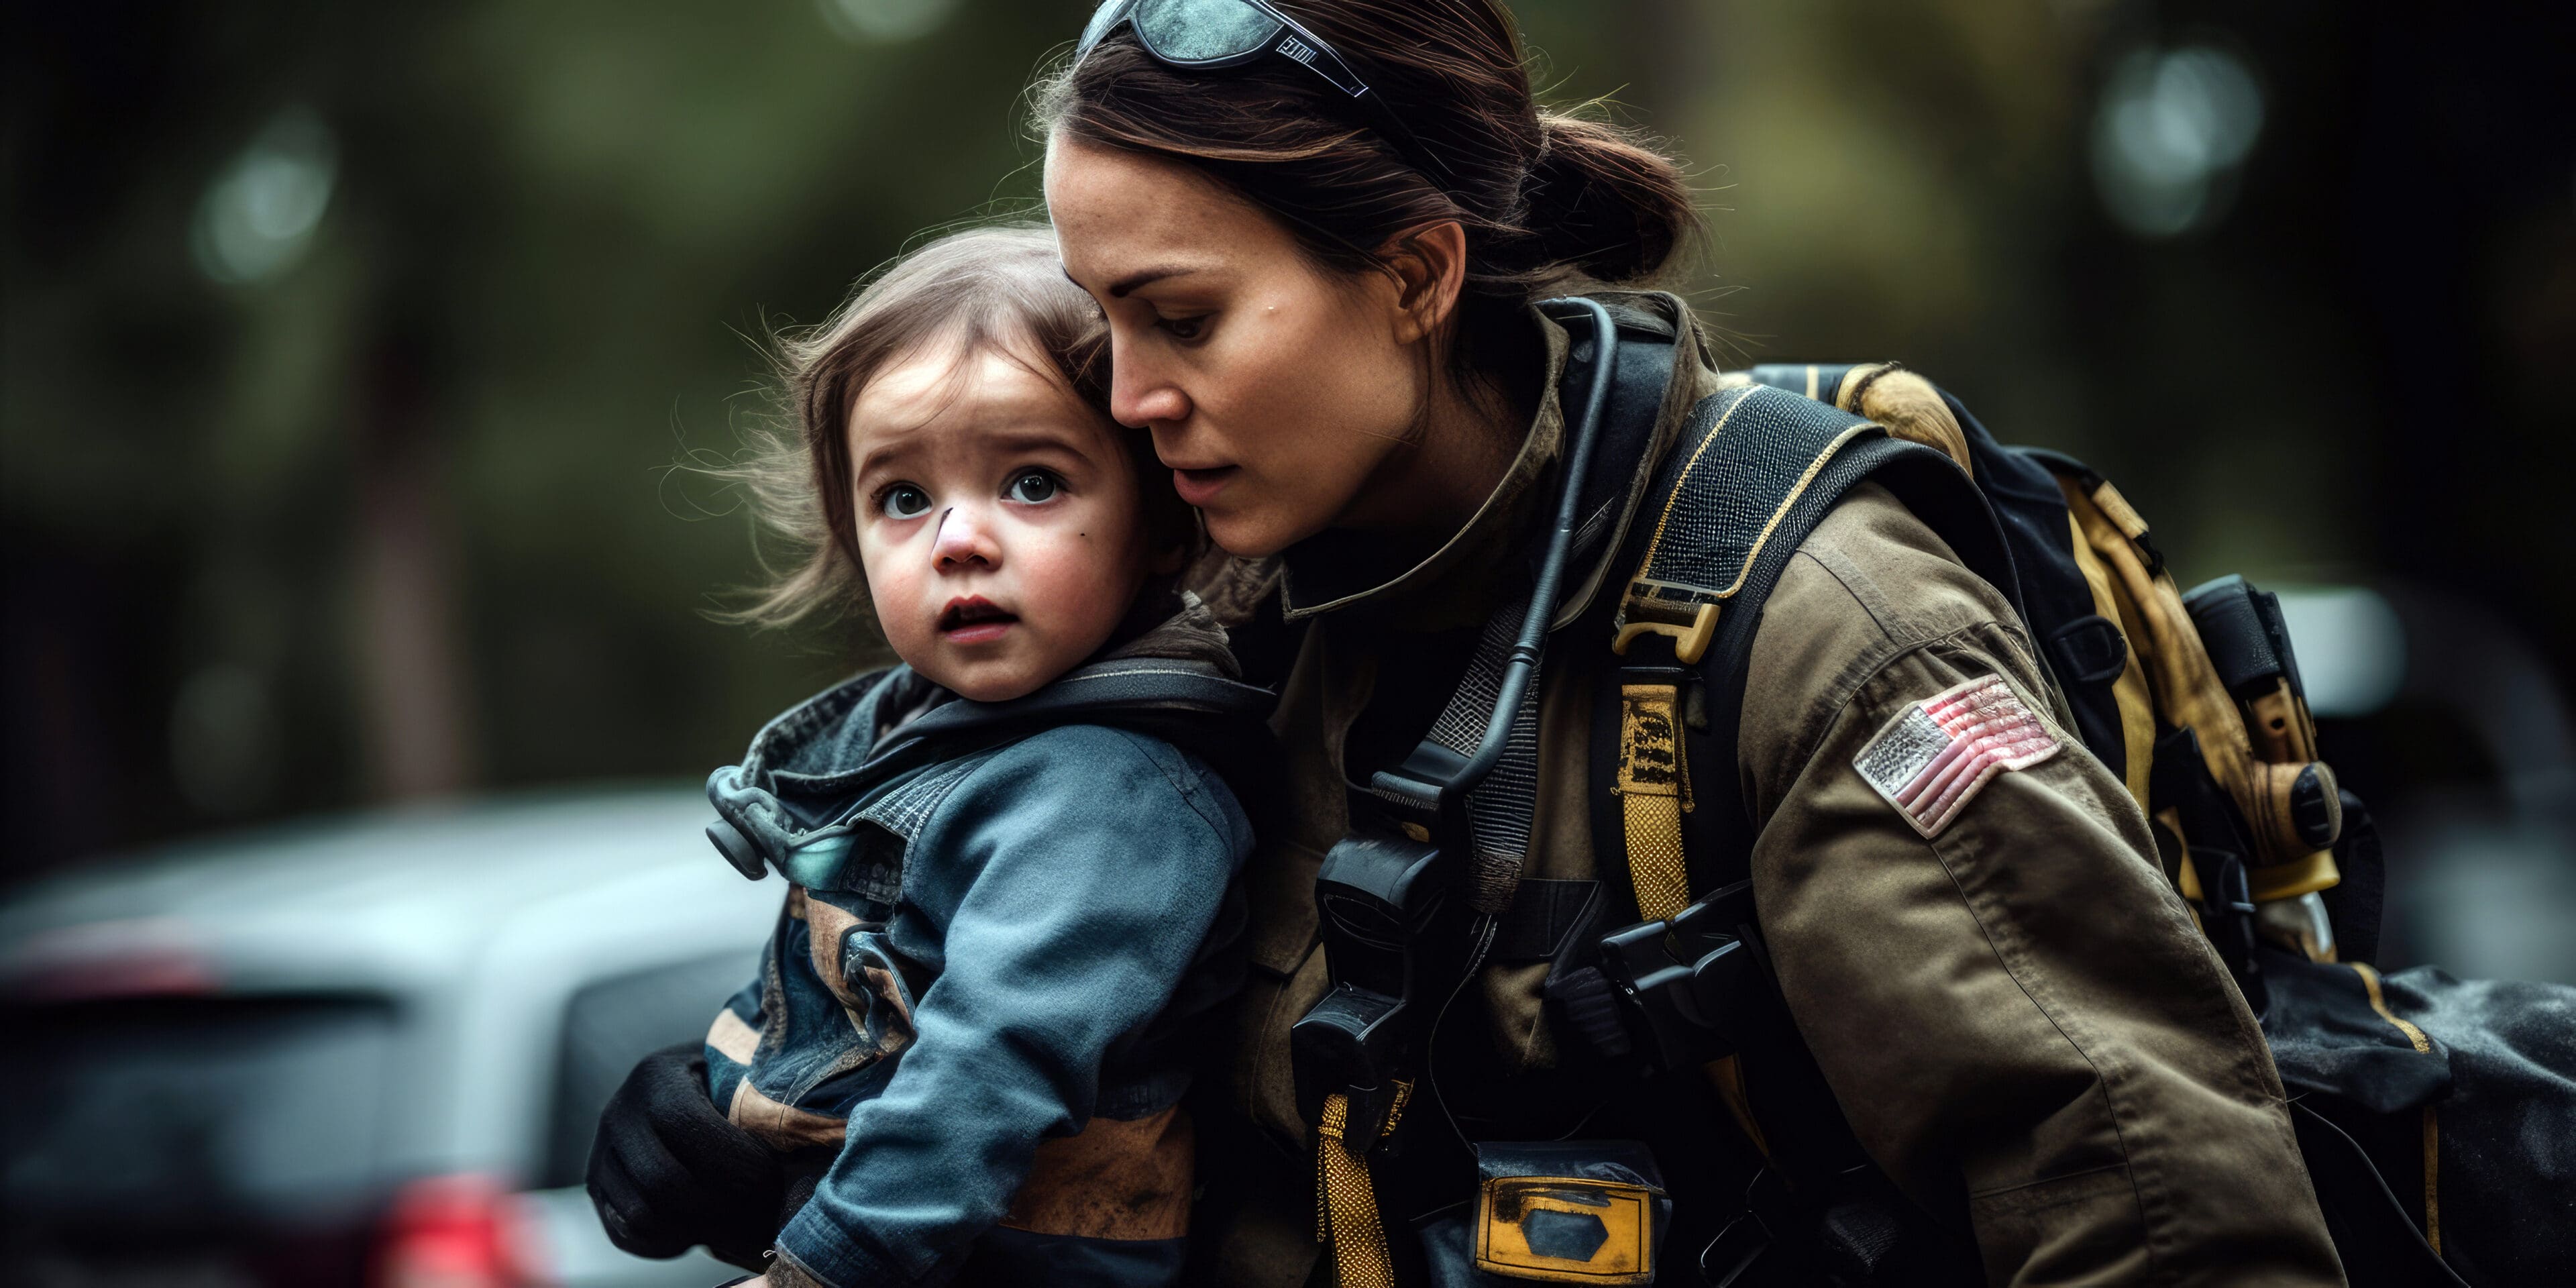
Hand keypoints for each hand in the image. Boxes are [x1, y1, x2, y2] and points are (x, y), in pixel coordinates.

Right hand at [586, 1042, 783, 1269]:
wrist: (691, 1087)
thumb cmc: (734, 1083)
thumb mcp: (746, 1076)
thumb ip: (763, 1104)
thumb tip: (806, 1150)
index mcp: (656, 1075)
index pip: (684, 1124)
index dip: (733, 1161)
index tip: (773, 1180)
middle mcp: (617, 1114)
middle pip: (662, 1180)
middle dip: (722, 1208)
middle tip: (765, 1219)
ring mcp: (601, 1155)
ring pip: (642, 1215)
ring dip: (698, 1229)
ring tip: (741, 1224)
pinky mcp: (599, 1192)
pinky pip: (628, 1234)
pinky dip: (672, 1242)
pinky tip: (708, 1230)